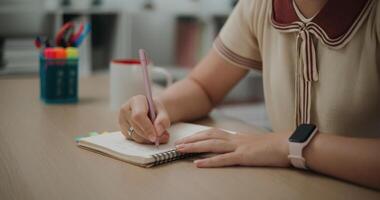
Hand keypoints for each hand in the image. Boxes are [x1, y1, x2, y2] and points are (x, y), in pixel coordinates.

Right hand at [119, 95, 169, 143]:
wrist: (149, 110)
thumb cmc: (154, 109)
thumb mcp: (162, 111)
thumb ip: (163, 119)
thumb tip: (158, 131)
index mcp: (136, 101)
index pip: (138, 115)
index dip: (147, 127)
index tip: (155, 137)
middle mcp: (125, 110)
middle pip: (136, 127)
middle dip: (150, 135)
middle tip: (164, 137)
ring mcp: (122, 121)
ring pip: (135, 136)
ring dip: (149, 139)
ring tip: (161, 136)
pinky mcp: (123, 130)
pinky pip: (134, 140)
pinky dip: (145, 140)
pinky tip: (151, 136)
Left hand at [175, 128, 290, 167]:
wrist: (288, 144)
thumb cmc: (273, 146)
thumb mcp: (253, 143)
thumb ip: (241, 144)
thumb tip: (231, 149)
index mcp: (236, 136)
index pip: (213, 133)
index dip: (198, 135)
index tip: (186, 138)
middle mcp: (235, 139)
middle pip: (208, 136)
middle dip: (191, 140)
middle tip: (177, 143)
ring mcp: (239, 147)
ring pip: (212, 145)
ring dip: (195, 147)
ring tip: (181, 150)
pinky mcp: (244, 157)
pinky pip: (224, 159)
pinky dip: (209, 162)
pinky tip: (198, 164)